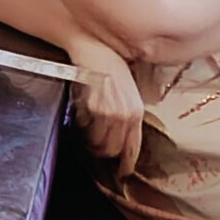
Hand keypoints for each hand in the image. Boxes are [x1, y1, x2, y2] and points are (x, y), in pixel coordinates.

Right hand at [72, 49, 144, 166]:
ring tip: (90, 130)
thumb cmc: (111, 66)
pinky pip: (85, 130)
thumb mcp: (128, 91)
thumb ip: (127, 113)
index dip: (126, 163)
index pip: (132, 148)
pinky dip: (82, 128)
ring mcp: (109, 113)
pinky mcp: (93, 108)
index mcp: (136, 111)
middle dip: (105, 152)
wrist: (95, 48)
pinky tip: (83, 116)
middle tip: (99, 146)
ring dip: (92, 141)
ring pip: (98, 144)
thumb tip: (121, 135)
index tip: (123, 171)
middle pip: (113, 151)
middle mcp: (125, 115)